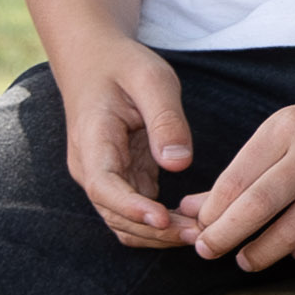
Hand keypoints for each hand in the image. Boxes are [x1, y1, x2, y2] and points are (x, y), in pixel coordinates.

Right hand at [53, 38, 196, 248]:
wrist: (94, 60)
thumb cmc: (123, 65)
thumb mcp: (151, 79)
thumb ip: (165, 120)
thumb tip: (178, 164)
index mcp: (93, 142)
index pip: (104, 187)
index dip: (132, 209)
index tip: (163, 220)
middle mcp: (91, 168)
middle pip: (116, 216)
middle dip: (156, 231)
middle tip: (203, 233)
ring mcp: (104, 178)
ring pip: (125, 223)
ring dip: (160, 234)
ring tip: (203, 233)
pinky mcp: (122, 179)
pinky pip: (137, 213)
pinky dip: (162, 224)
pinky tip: (194, 222)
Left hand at [181, 66, 294, 272]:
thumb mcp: (290, 130)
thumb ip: (245, 169)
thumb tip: (190, 208)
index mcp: (289, 126)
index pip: (235, 179)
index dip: (210, 212)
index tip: (198, 229)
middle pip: (257, 206)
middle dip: (223, 236)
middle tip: (206, 252)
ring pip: (294, 232)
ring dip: (261, 253)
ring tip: (246, 260)